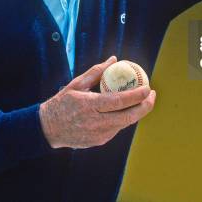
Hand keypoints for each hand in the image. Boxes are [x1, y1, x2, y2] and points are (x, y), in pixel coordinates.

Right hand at [39, 56, 155, 148]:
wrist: (49, 129)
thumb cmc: (63, 102)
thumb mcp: (77, 84)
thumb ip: (96, 71)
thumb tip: (114, 59)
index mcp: (90, 106)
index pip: (119, 102)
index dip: (136, 96)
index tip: (148, 88)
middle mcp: (97, 122)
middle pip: (129, 117)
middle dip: (145, 106)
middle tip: (152, 95)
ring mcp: (99, 134)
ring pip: (125, 124)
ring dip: (136, 112)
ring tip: (143, 100)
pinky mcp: (100, 141)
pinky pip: (116, 128)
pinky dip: (123, 118)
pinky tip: (125, 109)